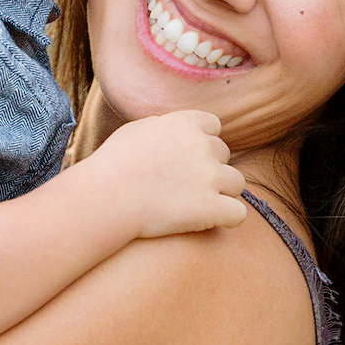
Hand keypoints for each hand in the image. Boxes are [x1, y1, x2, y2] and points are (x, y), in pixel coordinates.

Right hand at [80, 109, 246, 238]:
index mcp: (185, 124)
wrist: (105, 197)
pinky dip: (226, 218)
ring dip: (221, 192)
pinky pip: (238, 213)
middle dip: (209, 168)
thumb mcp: (136, 131)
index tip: (185, 158)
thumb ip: (164, 127)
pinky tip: (208, 221)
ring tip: (196, 204)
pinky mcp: (211, 208)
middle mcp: (202, 146)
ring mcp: (210, 177)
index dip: (202, 142)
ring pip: (236, 183)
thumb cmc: (112, 165)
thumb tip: (176, 130)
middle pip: (224, 154)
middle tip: (184, 185)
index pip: (213, 126)